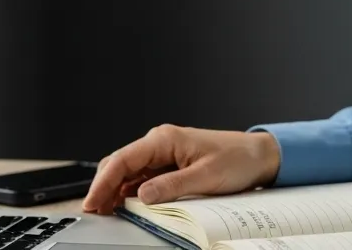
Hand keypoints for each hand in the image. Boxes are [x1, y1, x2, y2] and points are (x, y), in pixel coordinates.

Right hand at [81, 125, 280, 213]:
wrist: (258, 156)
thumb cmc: (237, 160)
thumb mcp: (205, 177)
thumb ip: (172, 186)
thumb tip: (142, 196)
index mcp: (164, 139)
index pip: (123, 160)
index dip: (103, 182)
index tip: (93, 202)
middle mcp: (160, 143)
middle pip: (120, 164)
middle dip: (104, 187)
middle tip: (94, 212)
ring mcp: (164, 154)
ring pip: (129, 172)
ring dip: (116, 191)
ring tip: (106, 211)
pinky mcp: (170, 165)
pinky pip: (143, 178)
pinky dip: (131, 192)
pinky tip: (127, 205)